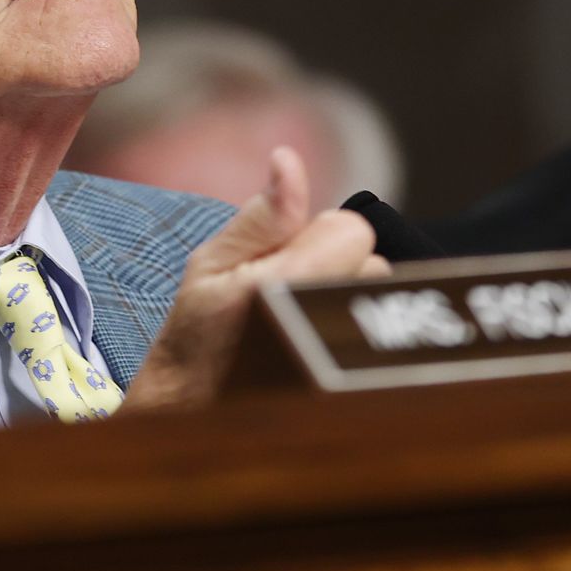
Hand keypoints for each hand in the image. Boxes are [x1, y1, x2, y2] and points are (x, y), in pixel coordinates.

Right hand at [124, 147, 390, 411]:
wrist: (193, 411)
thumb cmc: (198, 330)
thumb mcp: (212, 263)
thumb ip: (261, 216)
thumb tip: (288, 159)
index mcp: (288, 282)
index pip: (353, 229)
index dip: (317, 234)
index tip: (281, 259)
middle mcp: (327, 319)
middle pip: (371, 259)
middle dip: (334, 265)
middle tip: (284, 292)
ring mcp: (349, 355)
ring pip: (375, 293)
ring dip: (344, 296)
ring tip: (298, 318)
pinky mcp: (362, 378)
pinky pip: (378, 327)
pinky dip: (352, 327)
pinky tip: (317, 343)